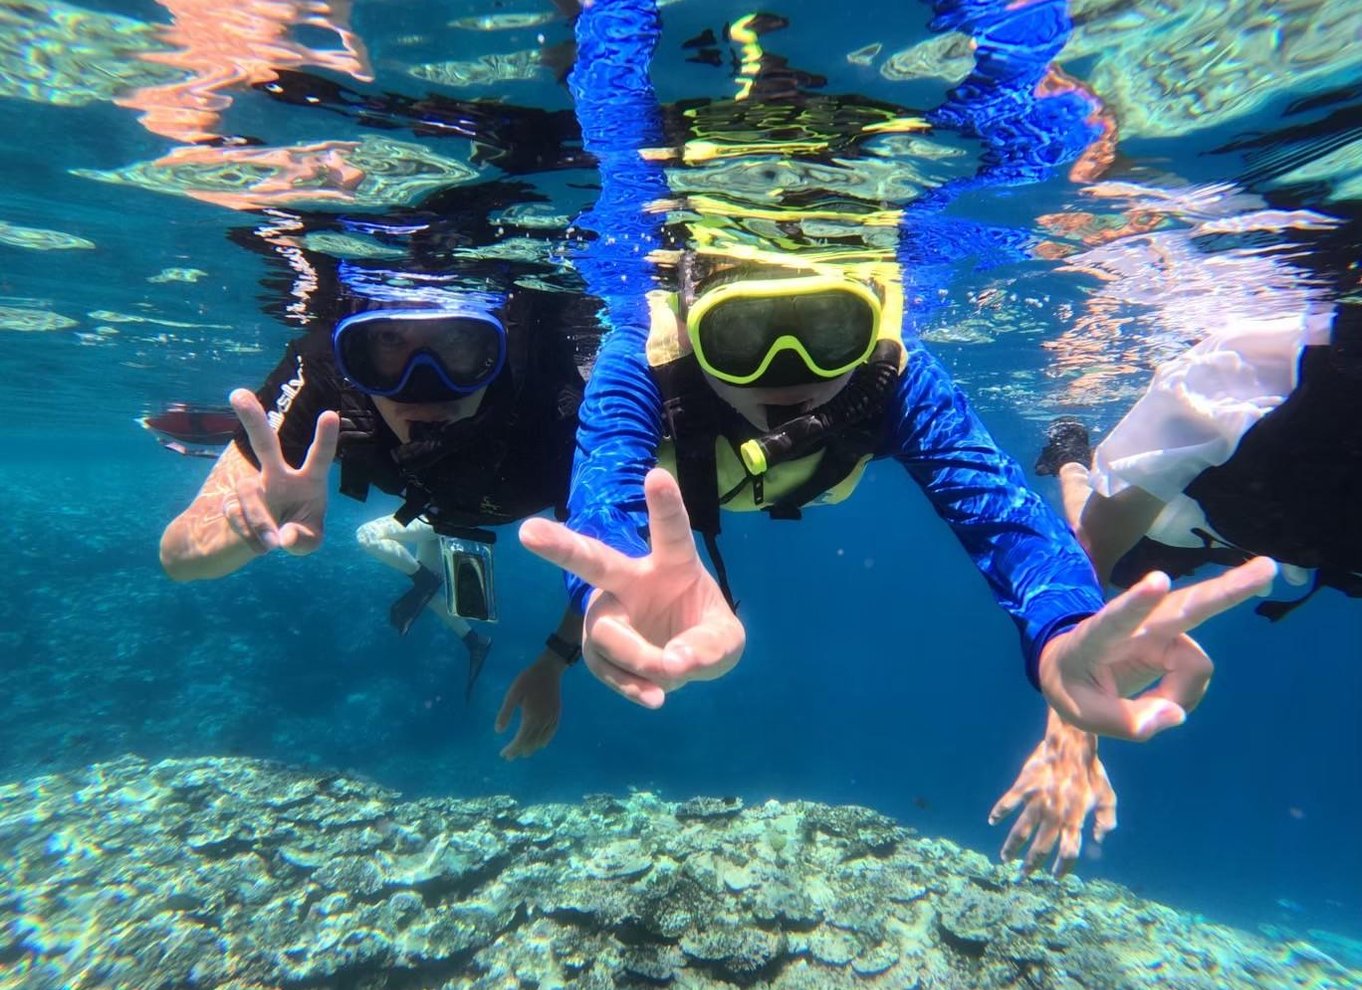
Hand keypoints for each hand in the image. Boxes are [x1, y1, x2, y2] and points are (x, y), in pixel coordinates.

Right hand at [225, 388, 338, 555]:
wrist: (260, 544)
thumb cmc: (297, 532)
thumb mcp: (309, 541)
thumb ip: (303, 540)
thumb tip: (282, 538)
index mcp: (308, 481)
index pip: (318, 457)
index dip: (324, 438)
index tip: (330, 414)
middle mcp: (278, 476)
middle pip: (265, 443)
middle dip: (252, 419)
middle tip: (237, 394)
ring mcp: (252, 486)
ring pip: (248, 492)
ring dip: (259, 520)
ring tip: (271, 545)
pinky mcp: (230, 501)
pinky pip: (235, 514)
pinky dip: (247, 535)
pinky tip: (258, 544)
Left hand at [495, 652, 565, 758]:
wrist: (548, 670)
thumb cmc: (527, 680)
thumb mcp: (512, 694)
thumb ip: (505, 713)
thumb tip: (498, 731)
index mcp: (531, 717)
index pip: (520, 740)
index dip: (512, 749)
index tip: (503, 755)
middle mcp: (543, 722)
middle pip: (530, 744)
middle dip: (519, 751)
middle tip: (508, 756)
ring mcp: (552, 720)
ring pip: (541, 742)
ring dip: (530, 749)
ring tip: (520, 751)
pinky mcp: (557, 716)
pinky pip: (550, 735)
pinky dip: (542, 742)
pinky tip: (538, 744)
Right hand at [519, 468, 744, 707]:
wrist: (683, 661)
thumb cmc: (704, 634)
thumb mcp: (725, 641)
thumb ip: (710, 649)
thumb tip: (674, 663)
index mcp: (672, 562)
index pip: (669, 530)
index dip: (664, 504)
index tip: (658, 476)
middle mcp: (631, 581)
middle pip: (595, 562)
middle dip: (561, 546)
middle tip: (528, 533)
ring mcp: (610, 614)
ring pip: (607, 634)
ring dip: (640, 658)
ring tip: (671, 673)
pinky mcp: (599, 649)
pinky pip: (607, 667)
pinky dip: (632, 684)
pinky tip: (654, 696)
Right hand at [989, 708, 1115, 874]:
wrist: (1071, 744)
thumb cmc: (1092, 771)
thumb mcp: (1107, 797)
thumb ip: (1106, 820)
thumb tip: (1098, 839)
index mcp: (1074, 820)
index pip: (1068, 852)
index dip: (1062, 868)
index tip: (1055, 876)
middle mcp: (1053, 816)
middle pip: (1040, 849)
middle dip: (1030, 867)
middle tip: (1022, 877)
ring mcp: (1036, 802)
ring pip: (1020, 833)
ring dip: (1011, 848)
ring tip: (1005, 859)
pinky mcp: (1023, 787)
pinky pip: (1007, 803)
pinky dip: (998, 812)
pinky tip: (992, 821)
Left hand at [1039, 557, 1276, 739]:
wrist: (1070, 667)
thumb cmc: (1072, 685)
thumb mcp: (1082, 713)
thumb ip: (1125, 721)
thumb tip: (1176, 716)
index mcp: (1097, 636)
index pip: (1117, 619)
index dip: (1138, 602)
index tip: (1160, 581)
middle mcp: (1135, 626)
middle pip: (1184, 607)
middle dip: (1227, 591)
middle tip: (1268, 568)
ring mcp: (1159, 631)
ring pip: (1197, 660)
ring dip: (1183, 691)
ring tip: (1154, 707)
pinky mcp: (1176, 642)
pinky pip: (1195, 676)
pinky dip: (1183, 695)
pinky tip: (1161, 700)